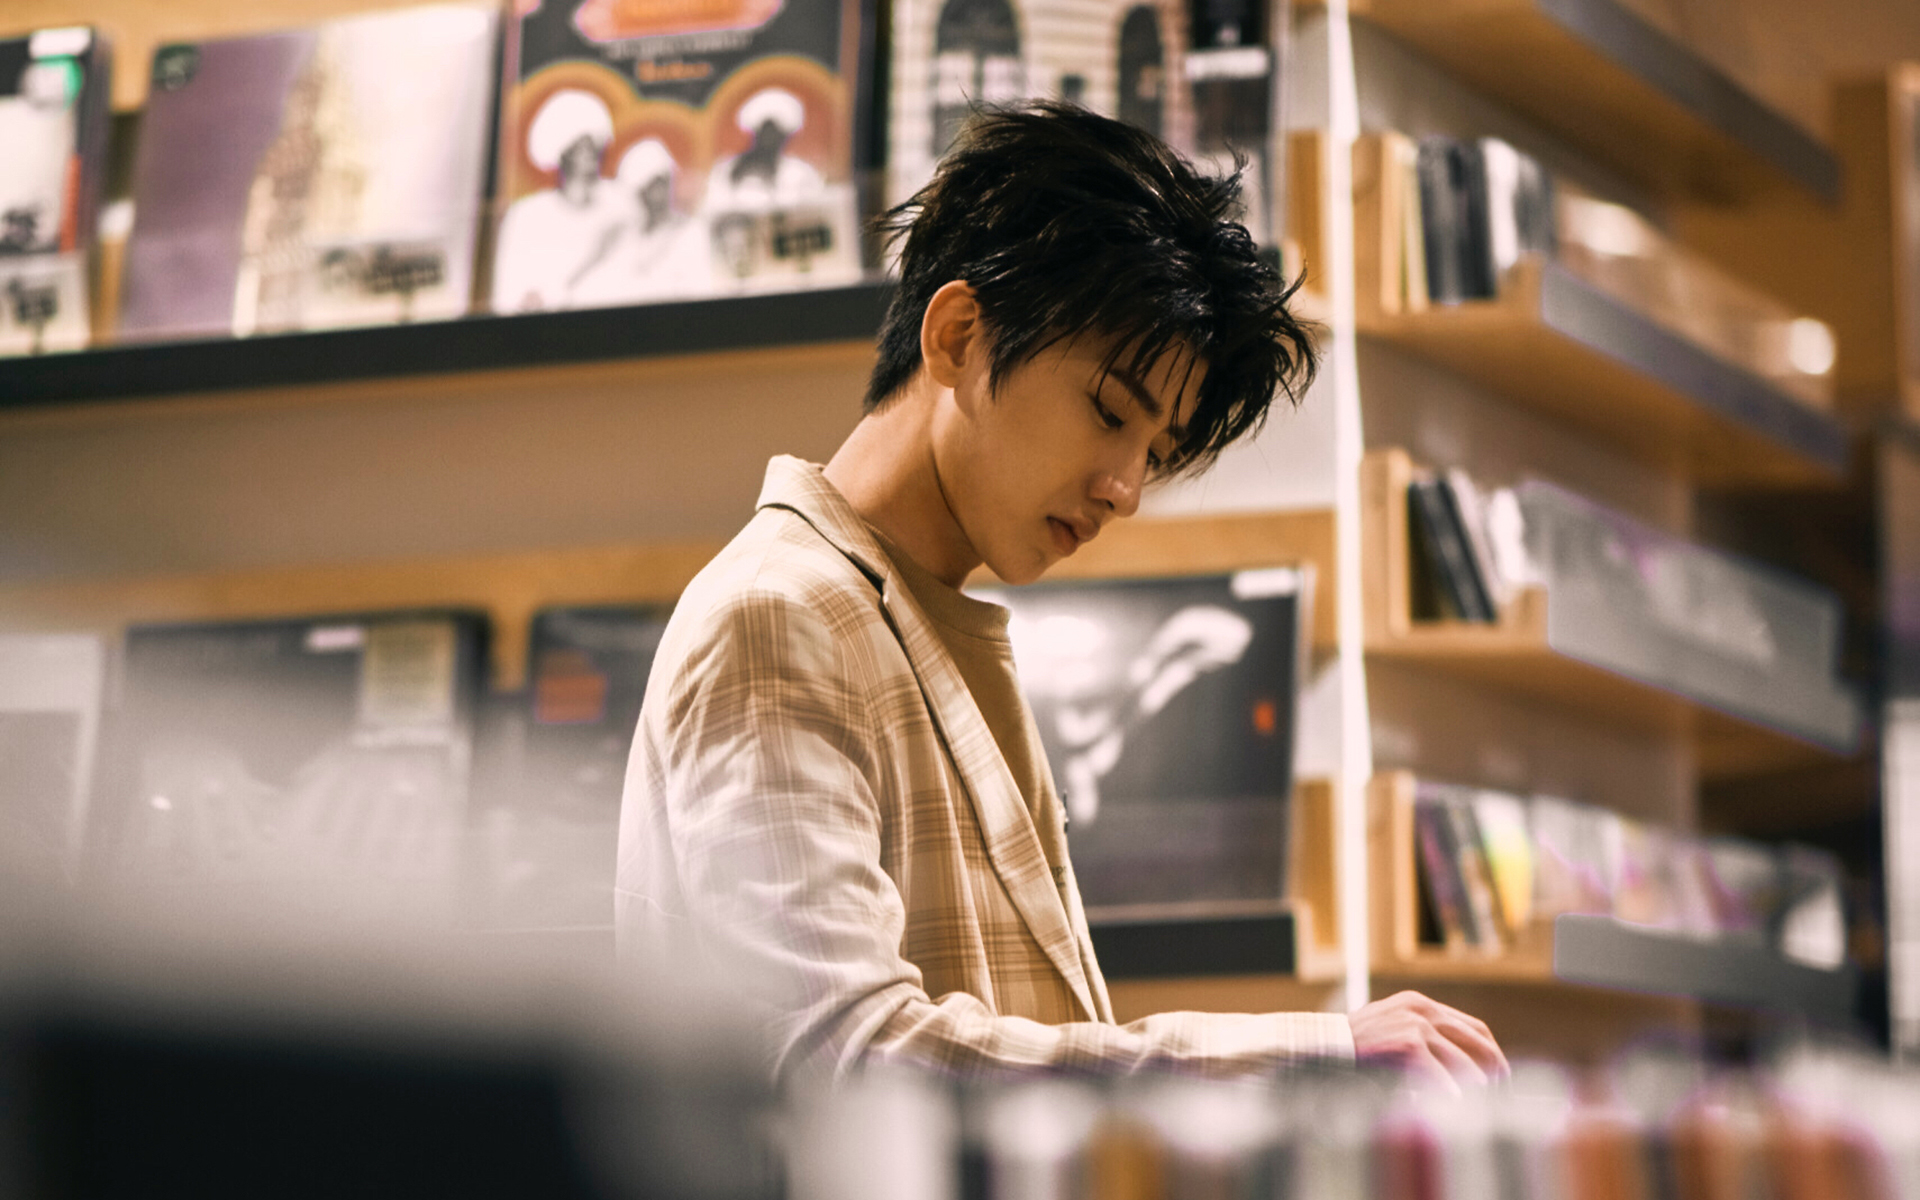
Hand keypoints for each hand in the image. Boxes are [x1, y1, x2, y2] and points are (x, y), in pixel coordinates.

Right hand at [1348, 990, 1508, 1092]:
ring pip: (1462, 1060)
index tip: (1498, 1072)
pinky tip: (1453, 1104)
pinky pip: (1441, 1076)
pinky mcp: (1408, 1045)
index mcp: (1419, 1004)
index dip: (1489, 1050)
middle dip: (1494, 1066)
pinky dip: (1450, 1093)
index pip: (1471, 1025)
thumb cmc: (1354, 1047)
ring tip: (1482, 1102)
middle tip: (1502, 1090)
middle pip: (1476, 1038)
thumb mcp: (1391, 1030)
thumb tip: (1458, 1065)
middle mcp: (1421, 1009)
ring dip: (1474, 1085)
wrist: (1322, 1047)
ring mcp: (1415, 1025)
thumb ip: (1421, 1038)